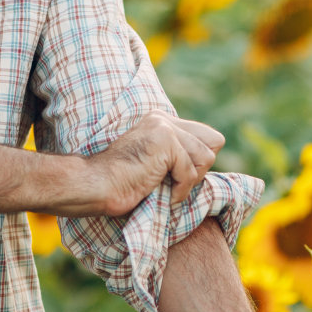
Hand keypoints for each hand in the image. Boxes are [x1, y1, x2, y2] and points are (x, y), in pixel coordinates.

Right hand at [79, 112, 224, 216]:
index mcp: (162, 121)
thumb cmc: (122, 185)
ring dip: (189, 181)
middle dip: (200, 168)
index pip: (208, 137)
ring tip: (165, 187)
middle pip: (214, 142)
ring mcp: (164, 127)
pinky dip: (179, 191)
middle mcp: (164, 119)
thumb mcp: (156, 166)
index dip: (200, 162)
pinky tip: (161, 193)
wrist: (96, 186)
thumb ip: (179, 157)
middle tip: (173, 182)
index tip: (177, 178)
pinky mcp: (165, 142)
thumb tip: (209, 160)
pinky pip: (191, 173)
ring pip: (206, 158)